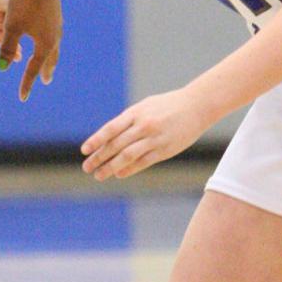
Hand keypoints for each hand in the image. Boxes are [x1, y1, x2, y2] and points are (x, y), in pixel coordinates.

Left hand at [0, 0, 61, 100]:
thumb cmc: (22, 2)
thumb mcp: (12, 26)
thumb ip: (7, 47)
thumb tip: (2, 66)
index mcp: (44, 43)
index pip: (34, 69)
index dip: (26, 84)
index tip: (22, 97)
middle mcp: (54, 36)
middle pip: (50, 59)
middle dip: (45, 70)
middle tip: (45, 81)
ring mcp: (57, 24)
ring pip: (54, 45)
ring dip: (50, 55)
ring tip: (49, 60)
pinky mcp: (56, 13)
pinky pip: (53, 33)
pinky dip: (50, 41)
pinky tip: (48, 38)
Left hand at [81, 88, 208, 179]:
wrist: (197, 106)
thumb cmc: (167, 106)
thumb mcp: (144, 107)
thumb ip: (127, 121)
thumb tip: (108, 137)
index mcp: (135, 113)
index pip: (110, 129)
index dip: (96, 141)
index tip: (84, 151)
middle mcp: (143, 126)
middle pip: (116, 145)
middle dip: (98, 158)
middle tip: (87, 168)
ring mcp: (154, 138)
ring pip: (127, 156)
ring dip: (110, 167)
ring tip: (99, 175)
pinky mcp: (165, 150)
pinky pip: (143, 162)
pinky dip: (129, 169)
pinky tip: (119, 174)